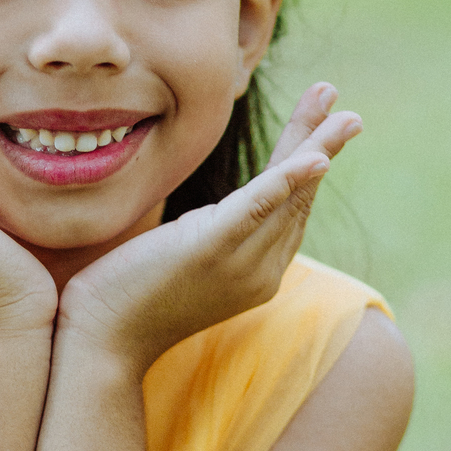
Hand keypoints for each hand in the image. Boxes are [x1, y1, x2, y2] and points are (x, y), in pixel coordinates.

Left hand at [57, 84, 360, 375]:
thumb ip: (204, 237)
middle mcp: (261, 272)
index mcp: (258, 272)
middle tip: (350, 109)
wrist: (101, 342)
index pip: (290, 209)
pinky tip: (314, 158)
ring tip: (339, 108)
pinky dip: (288, 180)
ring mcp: (240, 265)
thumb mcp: (178, 260)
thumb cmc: (127, 299)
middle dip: (322, 145)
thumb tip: (206, 216)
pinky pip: (258, 208)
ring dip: (315, 146)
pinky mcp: (211, 252)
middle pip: (298, 196)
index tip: (321, 122)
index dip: (308, 164)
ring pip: (287, 195)